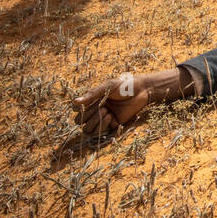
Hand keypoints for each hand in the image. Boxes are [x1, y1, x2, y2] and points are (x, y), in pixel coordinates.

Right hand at [71, 68, 189, 135]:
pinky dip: (104, 126)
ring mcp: (105, 118)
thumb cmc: (123, 85)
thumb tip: (74, 102)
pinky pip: (103, 132)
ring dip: (96, 123)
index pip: (79, 113)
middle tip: (102, 108)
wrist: (141, 90)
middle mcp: (97, 111)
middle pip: (83, 123)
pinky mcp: (114, 124)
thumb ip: (91, 95)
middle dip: (89, 118)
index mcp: (93, 101)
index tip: (89, 104)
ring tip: (107, 113)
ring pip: (90, 130)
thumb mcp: (106, 87)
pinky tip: (111, 118)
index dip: (80, 112)